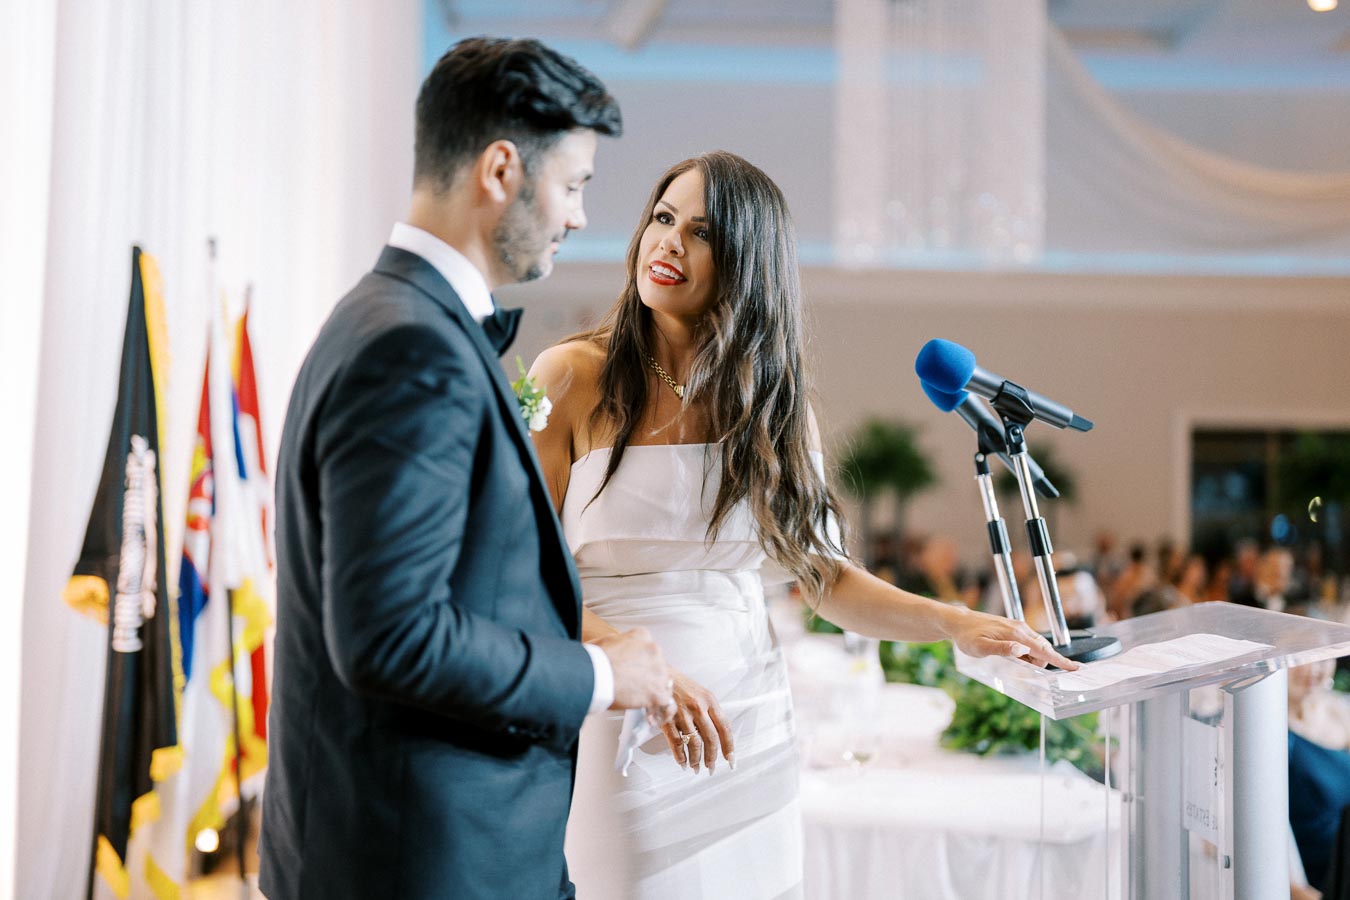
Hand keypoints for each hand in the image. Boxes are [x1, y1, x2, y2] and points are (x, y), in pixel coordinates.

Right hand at [593, 627, 674, 712]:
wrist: (592, 675)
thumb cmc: (594, 661)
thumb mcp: (606, 641)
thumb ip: (619, 645)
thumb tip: (615, 651)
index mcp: (641, 636)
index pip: (649, 650)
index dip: (642, 663)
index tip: (635, 670)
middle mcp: (653, 651)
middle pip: (658, 666)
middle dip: (648, 677)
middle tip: (634, 686)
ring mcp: (658, 672)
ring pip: (663, 683)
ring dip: (653, 692)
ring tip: (642, 701)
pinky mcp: (657, 692)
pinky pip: (665, 701)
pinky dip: (658, 708)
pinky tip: (649, 713)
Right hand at [658, 669, 734, 773]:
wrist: (658, 675)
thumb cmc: (680, 685)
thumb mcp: (701, 693)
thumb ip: (710, 711)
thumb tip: (719, 735)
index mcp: (709, 700)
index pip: (725, 727)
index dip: (728, 745)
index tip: (730, 758)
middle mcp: (698, 707)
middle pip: (711, 738)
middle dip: (712, 757)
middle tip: (711, 767)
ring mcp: (682, 714)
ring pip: (695, 743)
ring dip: (696, 759)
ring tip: (696, 767)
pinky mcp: (667, 719)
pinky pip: (676, 743)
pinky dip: (680, 756)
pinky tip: (683, 762)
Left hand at [948, 609, 1079, 669]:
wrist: (959, 622)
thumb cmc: (968, 636)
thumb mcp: (981, 647)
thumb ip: (1002, 649)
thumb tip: (1022, 650)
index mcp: (1016, 634)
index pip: (1043, 650)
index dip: (1060, 660)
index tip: (1075, 668)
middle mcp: (1021, 629)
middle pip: (1043, 651)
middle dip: (1039, 664)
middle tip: (1018, 669)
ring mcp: (1019, 628)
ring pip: (1036, 648)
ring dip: (1031, 659)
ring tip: (1009, 662)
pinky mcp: (1015, 629)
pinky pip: (1029, 644)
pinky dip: (1027, 654)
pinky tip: (1013, 656)